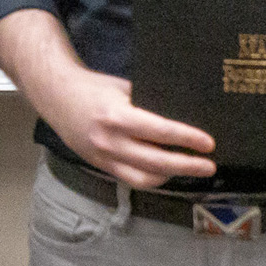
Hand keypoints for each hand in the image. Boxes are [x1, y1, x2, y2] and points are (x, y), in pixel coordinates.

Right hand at [0, 8, 214, 188]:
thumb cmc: (93, 87)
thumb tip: (181, 114)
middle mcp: (110, 141)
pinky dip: (151, 177)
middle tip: (209, 165)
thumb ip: (147, 103)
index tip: (208, 143)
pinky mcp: (100, 165)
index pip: (160, 131)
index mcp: (117, 116)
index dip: (187, 139)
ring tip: (190, 169)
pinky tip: (166, 171)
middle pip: (157, 161)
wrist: (56, 96)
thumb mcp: (123, 88)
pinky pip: (130, 178)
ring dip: (171, 176)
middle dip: (187, 165)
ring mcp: (104, 157)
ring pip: (144, 178)